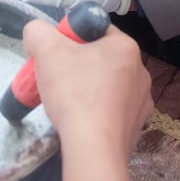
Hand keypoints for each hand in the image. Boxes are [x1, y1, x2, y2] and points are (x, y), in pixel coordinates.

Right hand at [25, 20, 152, 157]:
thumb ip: (38, 32)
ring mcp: (142, 102)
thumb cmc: (75, 93)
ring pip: (107, 87)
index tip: (56, 55)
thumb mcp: (47, 50)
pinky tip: (82, 123)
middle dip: (78, 66)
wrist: (93, 149)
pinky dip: (97, 114)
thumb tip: (37, 34)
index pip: (96, 30)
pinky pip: (112, 112)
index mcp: (126, 47)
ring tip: (68, 105)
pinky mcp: (136, 128)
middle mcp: (141, 72)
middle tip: (57, 80)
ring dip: (88, 91)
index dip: (71, 39)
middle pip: (101, 59)